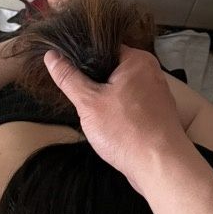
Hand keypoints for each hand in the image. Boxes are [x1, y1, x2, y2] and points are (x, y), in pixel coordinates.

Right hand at [43, 44, 188, 193]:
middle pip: (112, 69)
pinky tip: (109, 127)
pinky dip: (118, 113)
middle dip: (93, 83)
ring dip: (104, 101)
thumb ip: (69, 78)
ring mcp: (155, 94)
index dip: (82, 57)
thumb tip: (52, 57)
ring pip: (120, 89)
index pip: (103, 47)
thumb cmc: (127, 131)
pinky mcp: (156, 114)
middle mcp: (151, 72)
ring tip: (94, 114)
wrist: (160, 166)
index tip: (67, 70)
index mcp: (137, 60)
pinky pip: (130, 106)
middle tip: (80, 97)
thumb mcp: (88, 102)